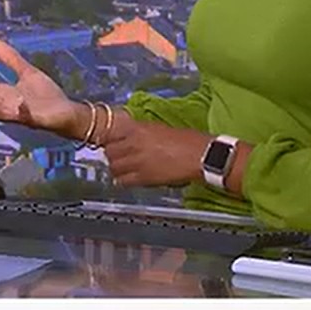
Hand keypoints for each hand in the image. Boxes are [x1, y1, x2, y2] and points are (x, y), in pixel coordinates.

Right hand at [0, 38, 80, 134]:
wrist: (67, 111)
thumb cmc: (46, 95)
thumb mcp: (27, 72)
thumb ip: (11, 58)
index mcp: (5, 94)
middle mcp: (8, 106)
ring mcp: (20, 114)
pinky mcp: (35, 121)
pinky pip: (25, 118)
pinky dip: (21, 111)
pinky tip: (20, 101)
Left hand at [100, 121, 214, 188]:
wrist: (201, 155)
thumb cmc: (188, 141)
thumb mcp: (160, 129)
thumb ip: (142, 132)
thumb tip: (131, 138)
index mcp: (139, 128)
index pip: (110, 134)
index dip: (109, 141)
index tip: (111, 144)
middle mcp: (134, 142)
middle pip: (109, 151)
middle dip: (112, 155)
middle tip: (119, 158)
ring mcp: (137, 160)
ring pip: (113, 167)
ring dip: (117, 169)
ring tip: (124, 170)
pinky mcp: (144, 177)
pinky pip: (122, 181)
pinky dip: (123, 181)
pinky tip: (130, 179)